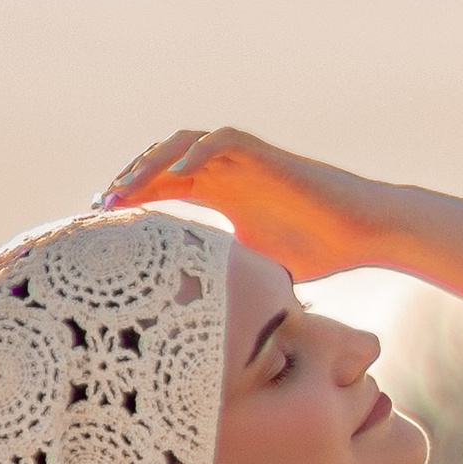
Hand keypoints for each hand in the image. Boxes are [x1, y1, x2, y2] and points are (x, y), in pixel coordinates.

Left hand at [99, 129, 399, 281]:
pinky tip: (178, 177)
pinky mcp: (266, 155)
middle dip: (128, 180)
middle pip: (162, 163)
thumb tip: (189, 321)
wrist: (362, 233)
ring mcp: (244, 161)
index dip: (131, 201)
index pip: (161, 188)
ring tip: (126, 188)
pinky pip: (222, 142)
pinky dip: (197, 153)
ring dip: (151, 163)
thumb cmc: (318, 253)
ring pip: (183, 144)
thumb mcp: (253, 270)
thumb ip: (221, 277)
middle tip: (100, 206)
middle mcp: (225, 172)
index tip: (101, 225)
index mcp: (219, 194)